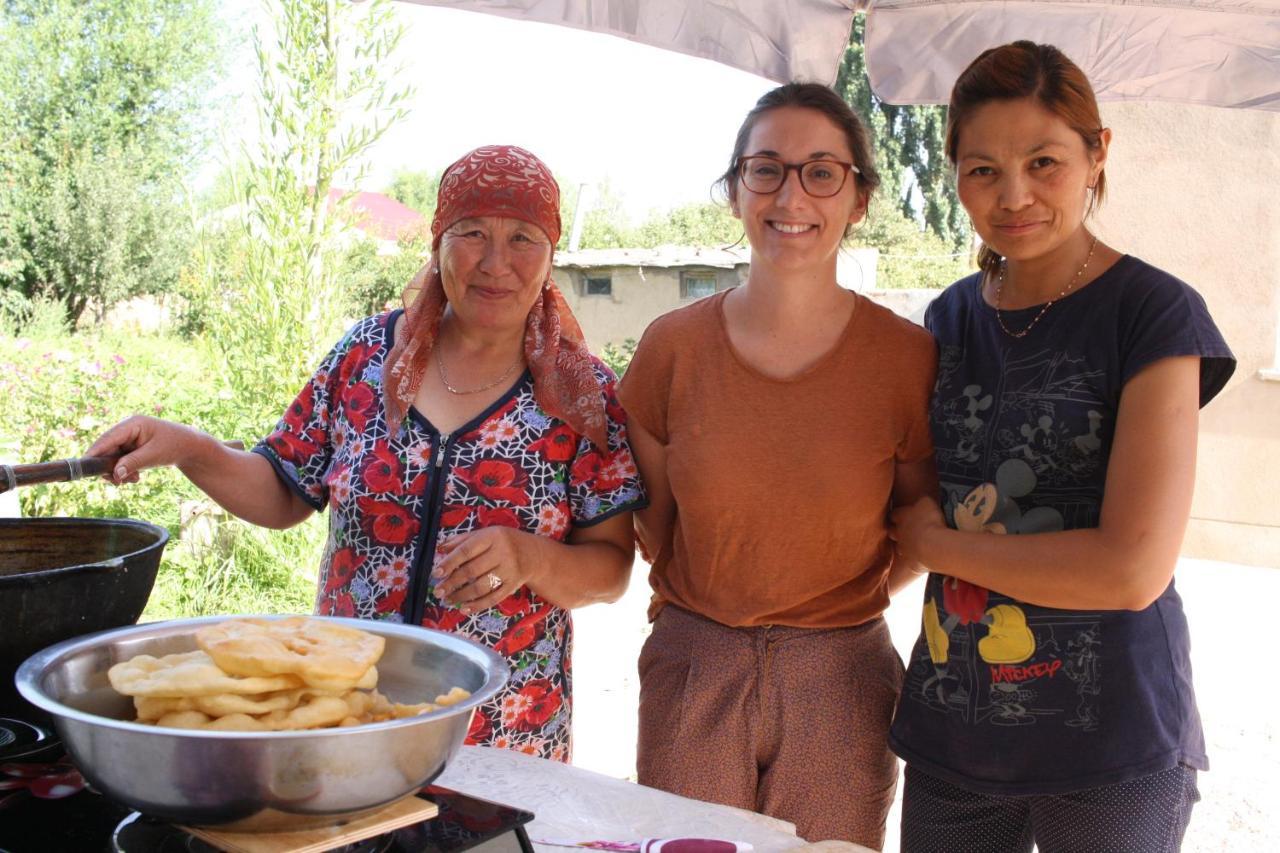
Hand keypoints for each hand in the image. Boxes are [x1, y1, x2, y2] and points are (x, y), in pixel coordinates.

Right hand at [86, 416, 202, 484]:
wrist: (189, 447)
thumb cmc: (174, 446)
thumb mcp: (153, 455)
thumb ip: (132, 463)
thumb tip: (115, 474)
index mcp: (132, 424)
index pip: (108, 438)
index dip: (95, 451)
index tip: (84, 464)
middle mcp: (127, 429)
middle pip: (106, 449)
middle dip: (110, 467)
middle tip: (117, 482)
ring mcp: (128, 438)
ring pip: (111, 457)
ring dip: (119, 471)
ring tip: (134, 479)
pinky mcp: (130, 447)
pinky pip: (119, 460)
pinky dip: (124, 470)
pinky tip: (135, 477)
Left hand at [430, 527, 546, 612]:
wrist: (533, 554)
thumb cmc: (504, 542)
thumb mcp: (485, 534)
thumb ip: (462, 540)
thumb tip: (440, 549)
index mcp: (493, 536)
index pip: (467, 550)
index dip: (450, 562)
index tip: (436, 573)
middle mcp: (503, 553)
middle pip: (472, 570)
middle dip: (452, 583)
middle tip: (437, 591)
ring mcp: (509, 570)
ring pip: (481, 587)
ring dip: (462, 596)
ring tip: (448, 600)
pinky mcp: (513, 585)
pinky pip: (493, 598)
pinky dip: (477, 606)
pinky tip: (464, 608)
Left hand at [889, 496, 946, 568]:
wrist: (932, 545)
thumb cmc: (929, 520)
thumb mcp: (927, 503)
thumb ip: (921, 501)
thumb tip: (921, 501)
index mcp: (901, 516)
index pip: (893, 514)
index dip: (896, 514)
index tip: (899, 514)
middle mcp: (898, 532)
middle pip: (891, 531)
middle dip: (895, 530)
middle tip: (903, 529)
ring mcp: (903, 547)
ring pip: (899, 546)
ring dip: (904, 545)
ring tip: (912, 544)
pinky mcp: (910, 561)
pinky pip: (909, 559)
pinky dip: (913, 557)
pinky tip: (919, 557)